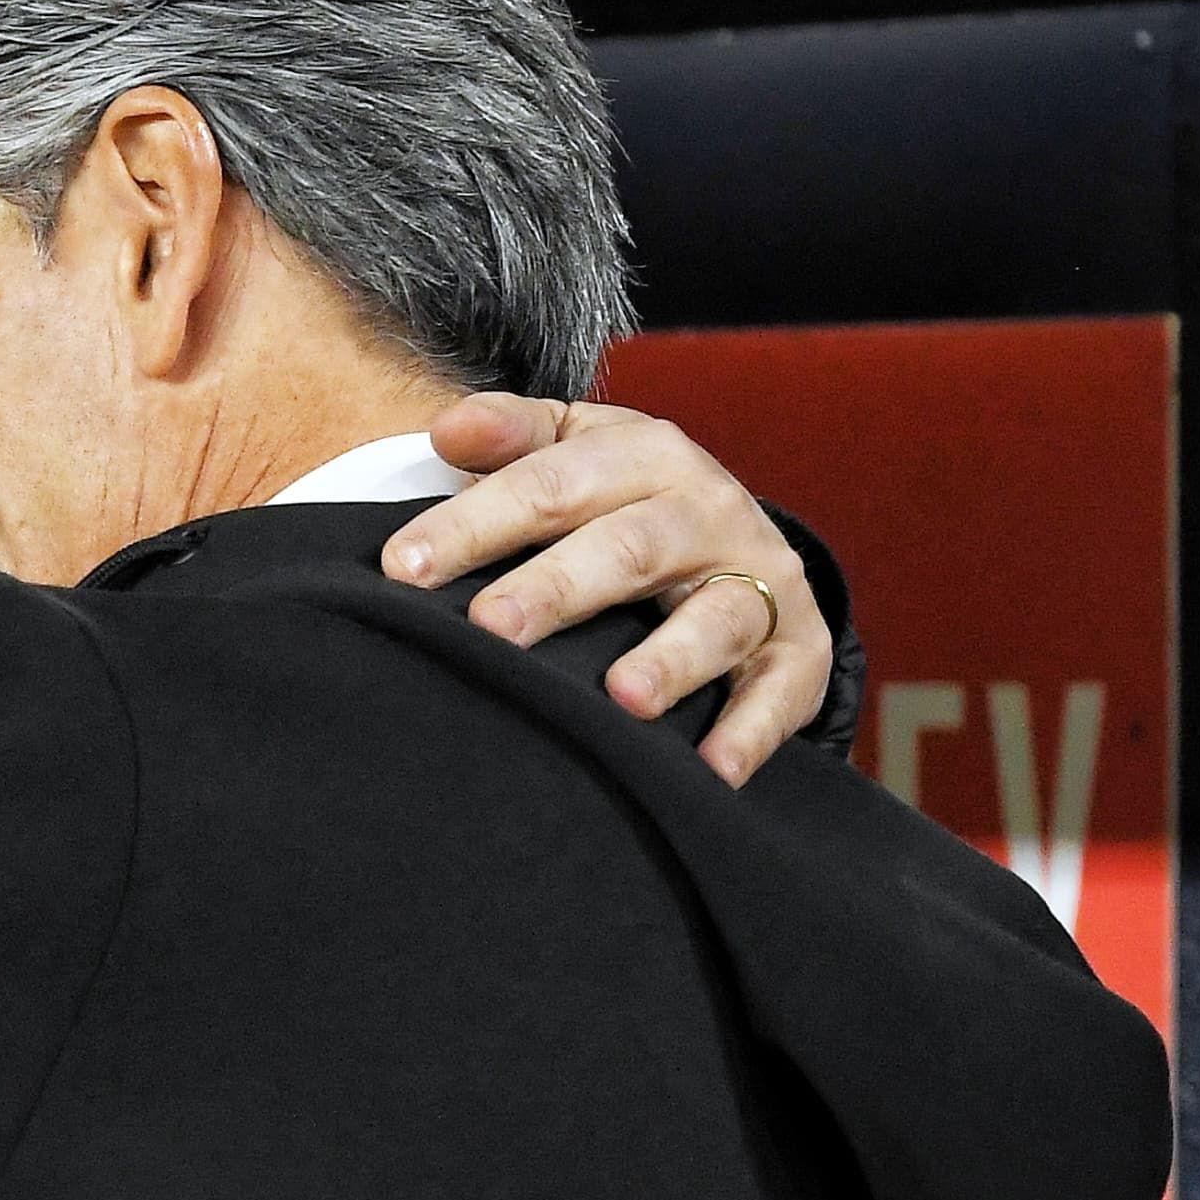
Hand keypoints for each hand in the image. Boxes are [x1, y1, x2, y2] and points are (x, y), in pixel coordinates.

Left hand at [378, 396, 831, 783]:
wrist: (745, 548)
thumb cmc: (629, 504)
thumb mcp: (580, 451)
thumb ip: (515, 436)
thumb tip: (446, 431)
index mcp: (646, 454)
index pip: (550, 483)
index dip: (475, 523)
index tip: (402, 569)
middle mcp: (707, 511)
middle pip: (629, 546)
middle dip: (558, 587)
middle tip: (491, 628)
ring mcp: (758, 581)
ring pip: (716, 617)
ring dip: (671, 658)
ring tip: (622, 698)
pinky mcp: (796, 650)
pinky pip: (778, 690)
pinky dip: (750, 731)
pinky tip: (710, 768)